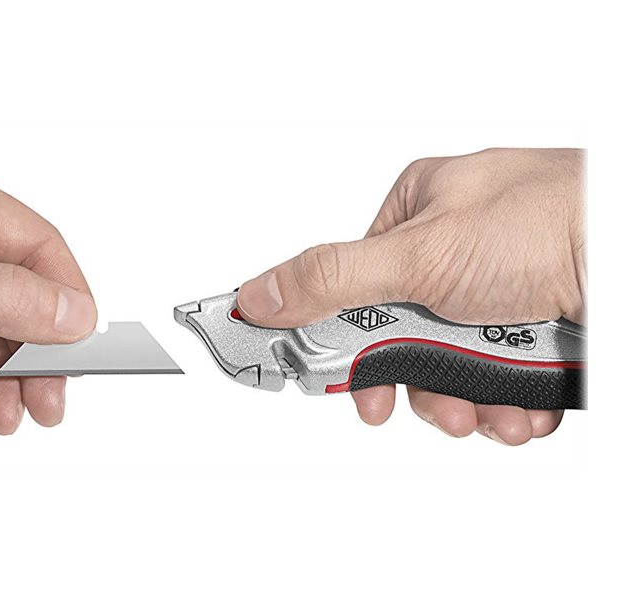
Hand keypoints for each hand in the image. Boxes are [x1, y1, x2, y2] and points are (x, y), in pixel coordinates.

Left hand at [0, 148, 96, 432]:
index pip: (35, 243)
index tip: (84, 344)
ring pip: (3, 332)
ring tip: (10, 415)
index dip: (66, 295)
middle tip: (49, 398)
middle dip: (37, 353)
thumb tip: (75, 312)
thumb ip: (7, 295)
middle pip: (25, 295)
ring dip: (11, 379)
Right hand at [237, 148, 584, 444]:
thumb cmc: (546, 224)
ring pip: (455, 364)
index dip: (349, 345)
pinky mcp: (532, 323)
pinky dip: (510, 400)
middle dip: (424, 382)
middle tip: (435, 404)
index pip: (354, 285)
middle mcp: (456, 246)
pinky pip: (500, 375)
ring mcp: (498, 286)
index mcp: (418, 209)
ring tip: (494, 406)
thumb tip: (256, 293)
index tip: (350, 387)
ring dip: (470, 399)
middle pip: (406, 335)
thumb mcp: (418, 254)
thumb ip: (330, 279)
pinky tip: (527, 402)